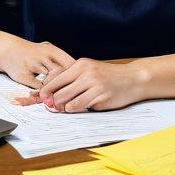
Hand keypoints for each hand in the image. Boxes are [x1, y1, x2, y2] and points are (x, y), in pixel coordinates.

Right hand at [0, 37, 74, 88]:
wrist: (7, 49)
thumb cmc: (30, 52)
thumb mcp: (46, 51)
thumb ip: (59, 60)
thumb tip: (76, 70)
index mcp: (51, 50)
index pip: (69, 63)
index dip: (76, 75)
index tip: (79, 84)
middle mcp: (43, 55)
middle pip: (61, 72)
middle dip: (66, 85)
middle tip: (71, 94)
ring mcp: (33, 65)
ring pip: (50, 80)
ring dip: (55, 90)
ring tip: (60, 97)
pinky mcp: (24, 75)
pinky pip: (38, 87)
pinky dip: (43, 93)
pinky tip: (46, 95)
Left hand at [21, 58, 145, 112]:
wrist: (132, 78)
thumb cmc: (109, 76)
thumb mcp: (90, 70)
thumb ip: (73, 80)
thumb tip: (54, 94)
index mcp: (80, 65)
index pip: (56, 79)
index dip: (46, 91)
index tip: (42, 99)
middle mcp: (86, 73)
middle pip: (60, 92)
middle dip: (54, 103)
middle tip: (53, 108)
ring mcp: (94, 85)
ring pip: (69, 102)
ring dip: (65, 108)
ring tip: (69, 107)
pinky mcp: (101, 97)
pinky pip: (81, 107)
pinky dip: (78, 109)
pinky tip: (83, 106)